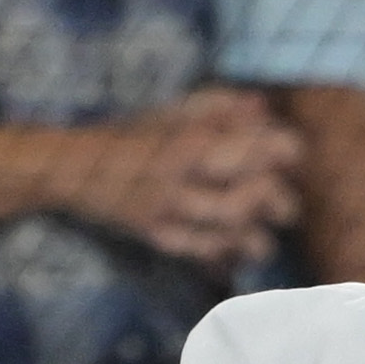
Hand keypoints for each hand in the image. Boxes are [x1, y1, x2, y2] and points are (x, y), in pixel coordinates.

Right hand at [60, 88, 304, 265]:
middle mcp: (179, 174)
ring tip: (263, 238)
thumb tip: (262, 106)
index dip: (284, 152)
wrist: (73, 167)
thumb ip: (219, 106)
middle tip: (283, 204)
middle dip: (276, 202)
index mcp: (188, 138)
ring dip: (257, 238)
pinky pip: (199, 253)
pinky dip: (226, 257)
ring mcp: (165, 208)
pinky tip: (236, 253)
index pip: (252, 147)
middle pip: (245, 196)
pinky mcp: (154, 235)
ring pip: (227, 229)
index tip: (291, 154)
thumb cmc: (132, 136)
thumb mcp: (171, 112)